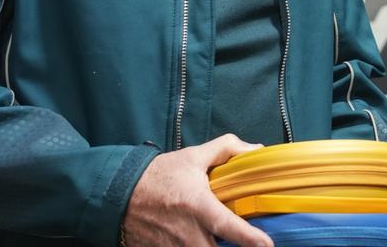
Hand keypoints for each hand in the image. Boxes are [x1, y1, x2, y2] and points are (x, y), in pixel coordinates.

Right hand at [122, 134, 272, 246]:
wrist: (119, 194)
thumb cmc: (159, 175)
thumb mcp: (193, 157)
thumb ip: (226, 149)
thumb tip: (256, 150)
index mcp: (196, 205)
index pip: (227, 225)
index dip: (249, 238)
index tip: (267, 245)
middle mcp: (186, 231)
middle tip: (245, 243)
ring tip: (222, 239)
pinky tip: (202, 239)